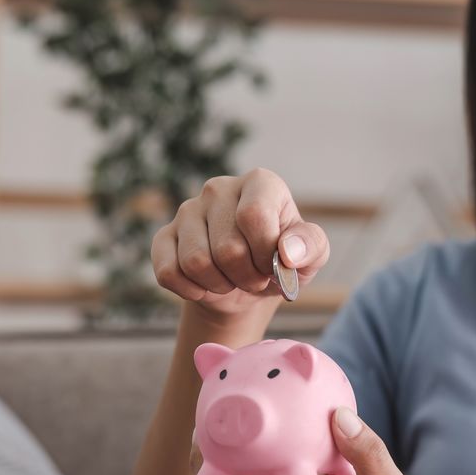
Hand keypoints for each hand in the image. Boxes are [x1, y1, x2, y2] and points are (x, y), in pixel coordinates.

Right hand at [150, 168, 330, 321]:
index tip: (275, 266)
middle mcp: (219, 188)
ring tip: (232, 279)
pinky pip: (168, 272)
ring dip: (220, 285)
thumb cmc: (281, 262)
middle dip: (246, 277)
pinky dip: (191, 290)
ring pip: (195, 262)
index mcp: (259, 183)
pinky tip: (205, 285)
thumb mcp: (310, 257)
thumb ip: (311, 247)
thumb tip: (288, 252)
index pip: (254, 216)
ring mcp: (187, 210)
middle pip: (227, 247)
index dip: (266, 254)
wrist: (246, 283)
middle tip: (255, 277)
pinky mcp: (164, 236)